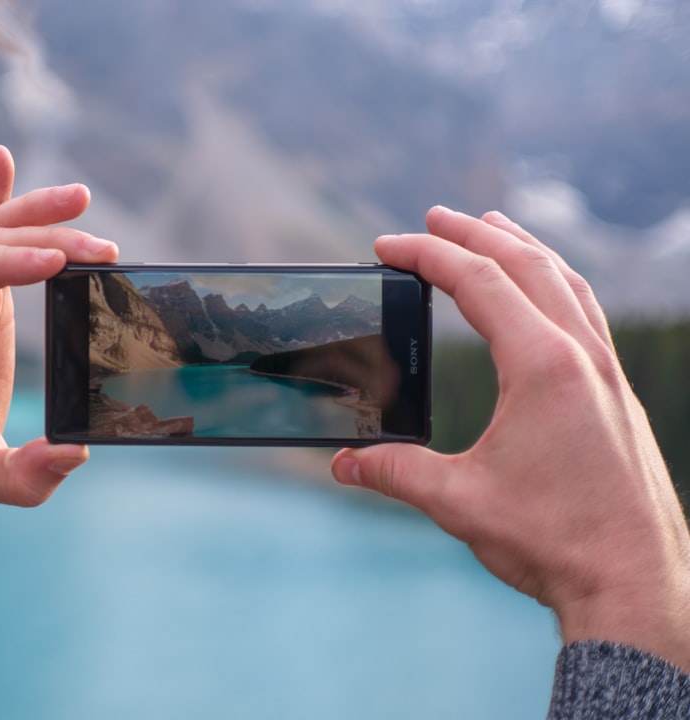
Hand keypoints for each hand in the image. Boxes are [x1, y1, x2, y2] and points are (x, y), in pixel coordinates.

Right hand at [331, 206, 689, 670]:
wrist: (636, 581)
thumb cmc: (553, 541)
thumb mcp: (458, 502)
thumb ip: (396, 472)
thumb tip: (344, 464)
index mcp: (542, 366)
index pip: (477, 282)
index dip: (426, 255)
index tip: (386, 246)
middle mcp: (581, 355)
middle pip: (525, 264)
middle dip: (473, 233)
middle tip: (432, 217)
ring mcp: (606, 371)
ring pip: (565, 281)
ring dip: (522, 247)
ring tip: (493, 227)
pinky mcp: (617, 393)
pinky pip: (586, 312)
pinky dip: (556, 281)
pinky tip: (544, 293)